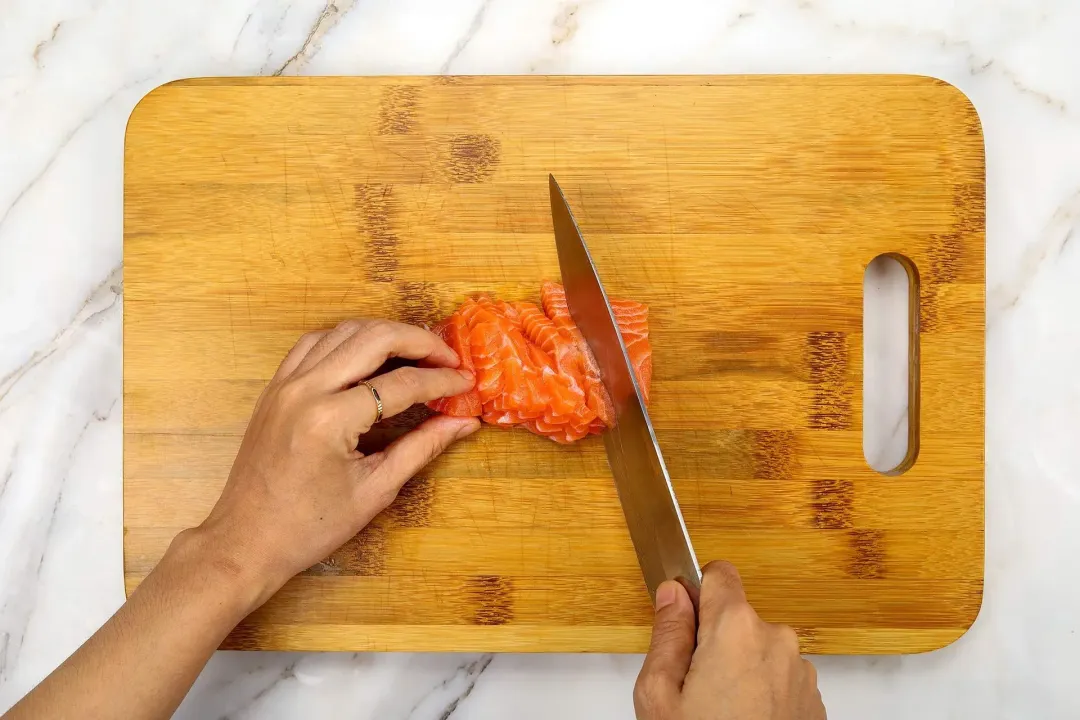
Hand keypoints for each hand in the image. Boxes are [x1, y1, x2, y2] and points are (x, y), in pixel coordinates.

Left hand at [189, 318, 479, 606]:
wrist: (246, 541)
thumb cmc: (311, 527)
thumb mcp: (375, 490)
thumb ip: (422, 448)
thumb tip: (463, 423)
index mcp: (330, 420)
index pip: (402, 384)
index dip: (442, 382)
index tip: (468, 384)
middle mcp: (305, 390)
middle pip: (374, 338)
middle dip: (420, 342)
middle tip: (449, 359)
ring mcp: (286, 384)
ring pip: (344, 331)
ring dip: (385, 334)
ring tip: (418, 352)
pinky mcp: (275, 387)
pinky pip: (315, 343)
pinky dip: (348, 339)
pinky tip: (370, 353)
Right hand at [635, 561, 825, 719]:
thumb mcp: (659, 694)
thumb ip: (667, 634)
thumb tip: (672, 594)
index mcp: (736, 629)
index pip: (718, 573)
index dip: (696, 592)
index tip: (682, 619)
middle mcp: (776, 641)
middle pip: (736, 619)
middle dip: (713, 643)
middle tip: (691, 690)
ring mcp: (800, 673)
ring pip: (757, 651)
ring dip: (738, 671)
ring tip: (717, 714)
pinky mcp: (812, 701)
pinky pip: (778, 680)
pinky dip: (760, 695)